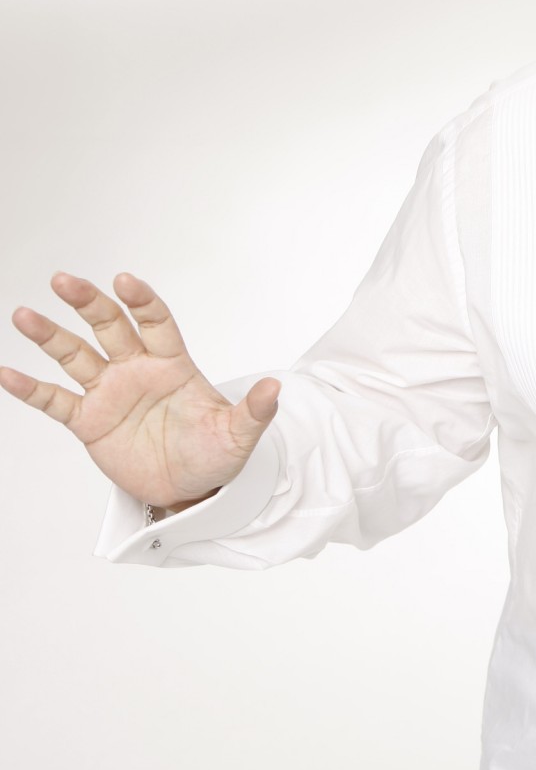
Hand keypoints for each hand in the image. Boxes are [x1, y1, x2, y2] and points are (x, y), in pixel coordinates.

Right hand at [1, 272, 280, 507]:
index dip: (142, 301)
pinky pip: (55, 402)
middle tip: (64, 280)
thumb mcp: (239, 435)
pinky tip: (7, 373)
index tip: (124, 280)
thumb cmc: (215, 454)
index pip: (156, 323)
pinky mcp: (89, 422)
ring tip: (24, 315)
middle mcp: (137, 371)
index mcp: (173, 365)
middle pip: (109, 327)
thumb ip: (254, 411)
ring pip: (75, 356)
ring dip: (50, 336)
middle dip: (89, 303)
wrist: (190, 489)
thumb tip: (274, 388)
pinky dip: (31, 389)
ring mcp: (110, 394)